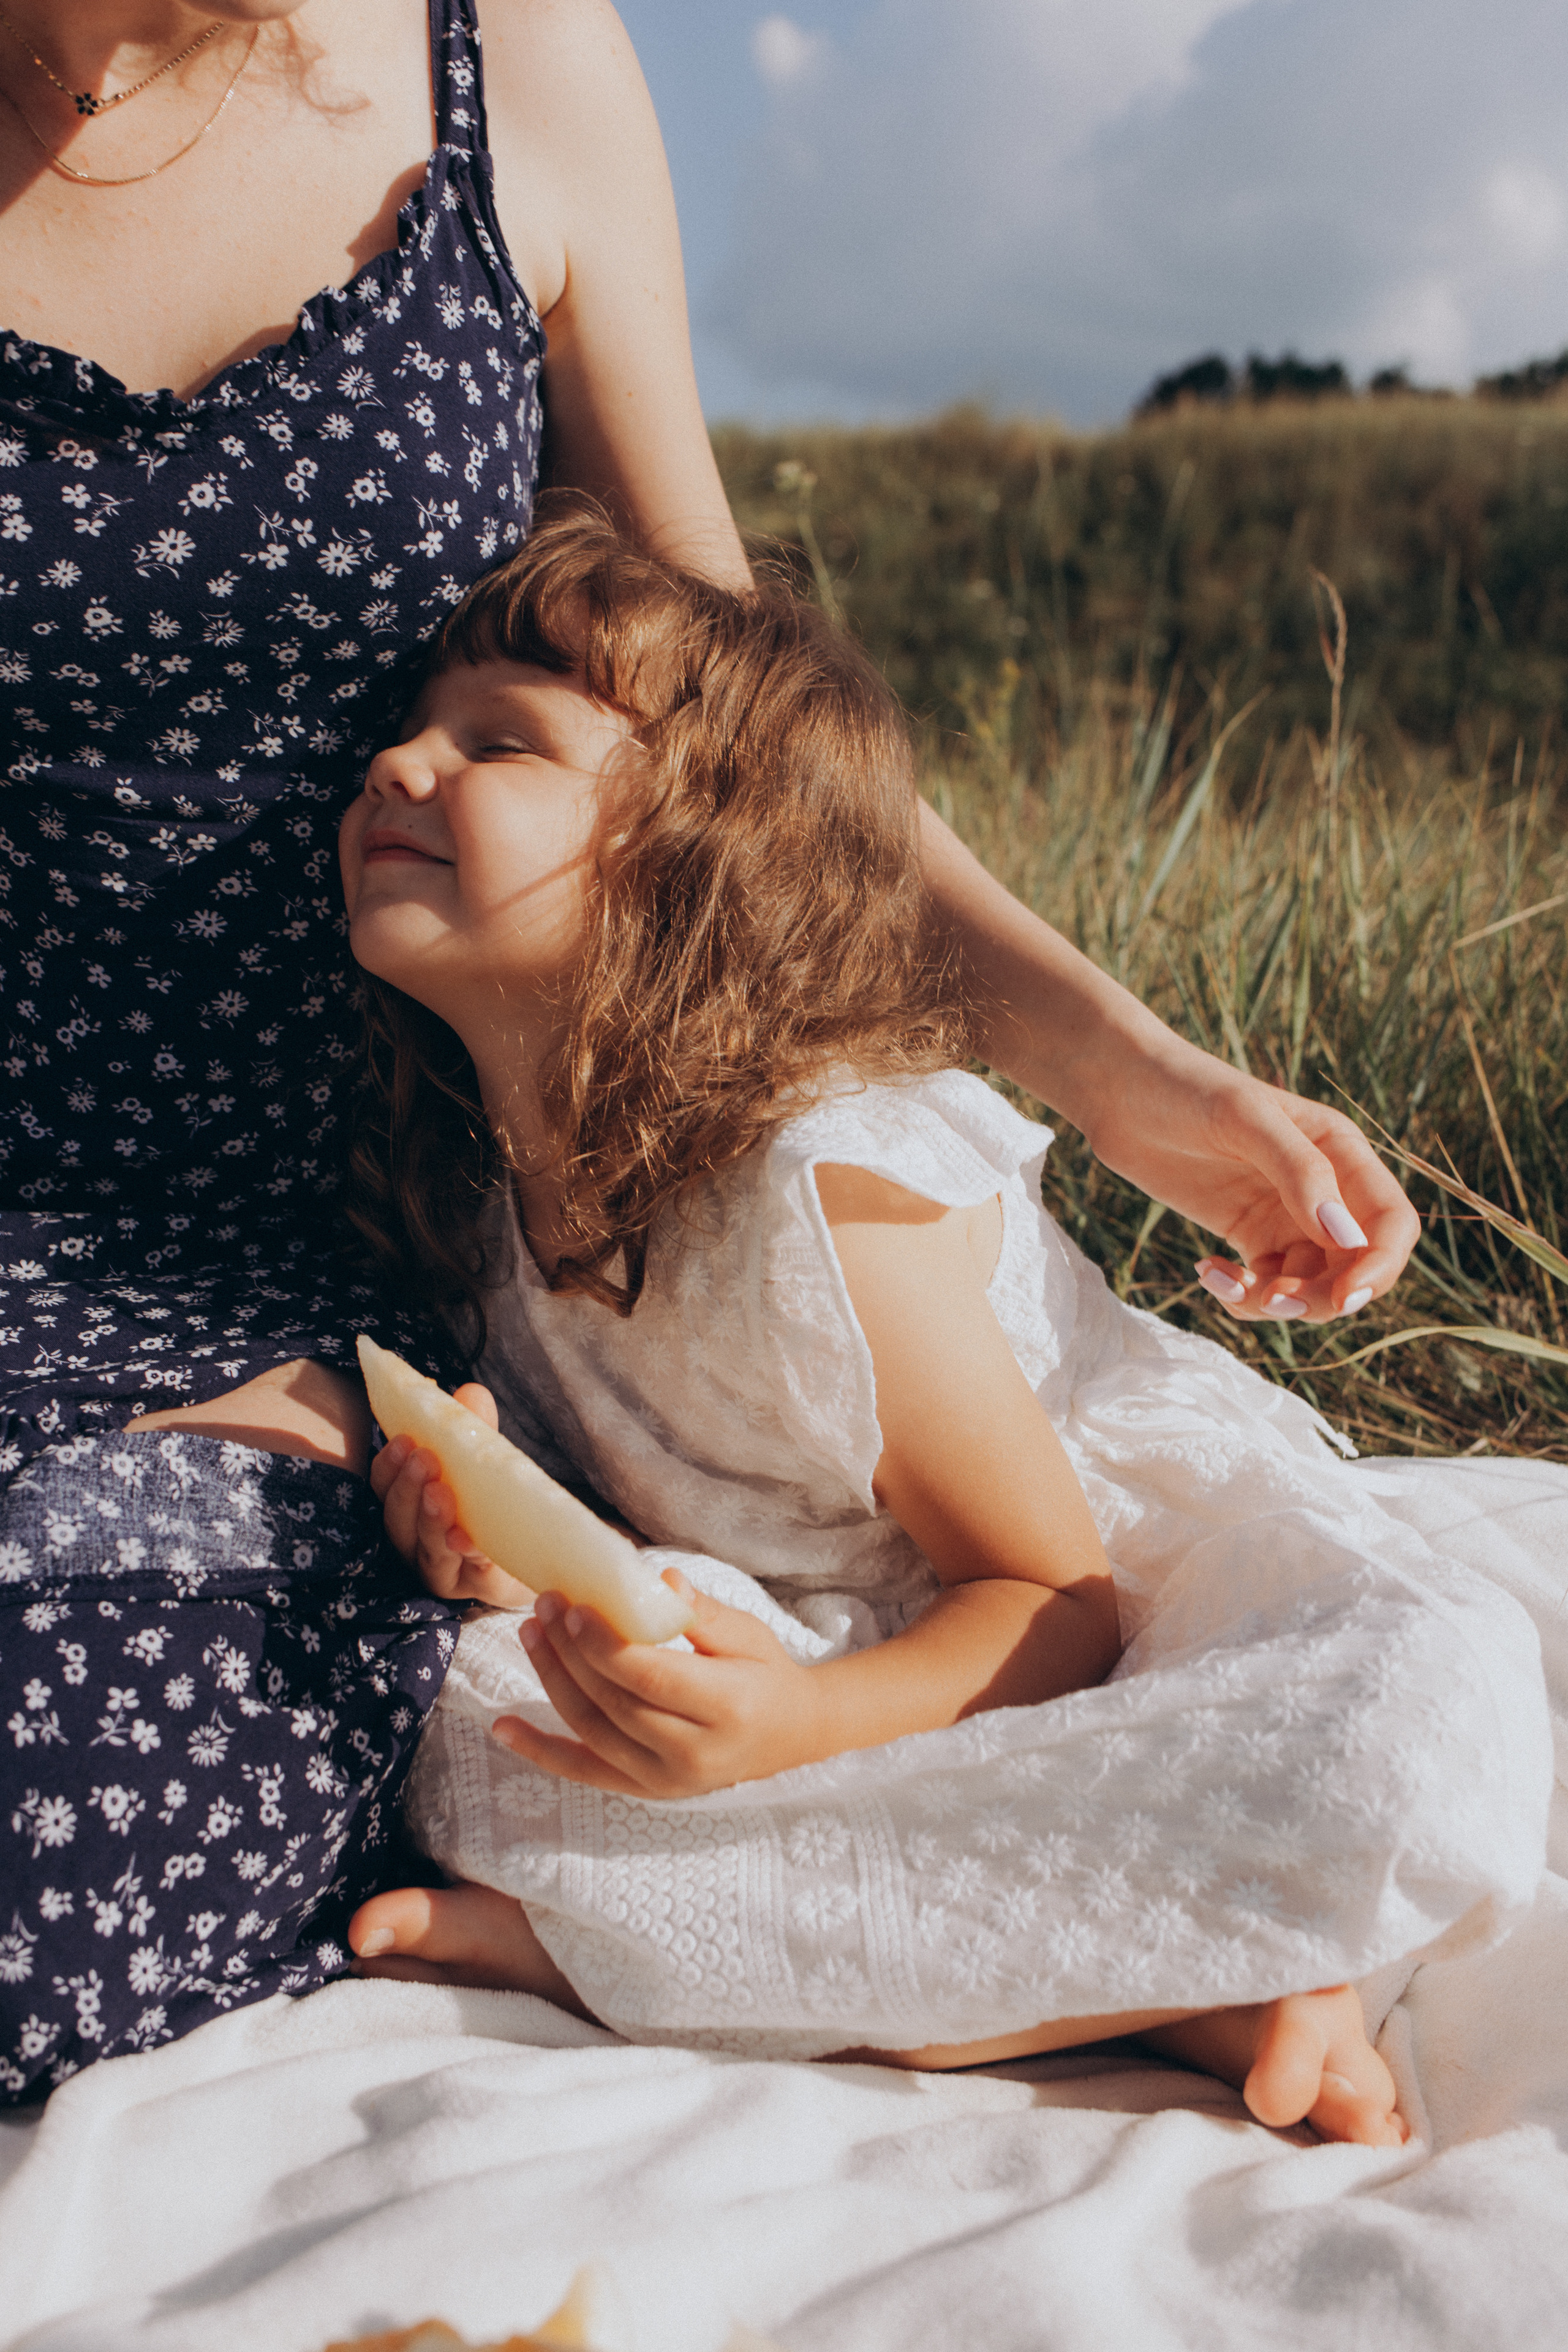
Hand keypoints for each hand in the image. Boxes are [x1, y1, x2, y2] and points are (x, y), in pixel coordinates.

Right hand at [370, 1383, 537, 1607]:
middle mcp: (418, 1546)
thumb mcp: (484, 1460)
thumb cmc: (495, 1500)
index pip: (384, 1490)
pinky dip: (471, 1557)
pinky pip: (473, 1576)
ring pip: (428, 1552)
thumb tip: (471, 1393)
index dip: (389, 1467)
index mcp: (409, 1510)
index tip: (403, 1440)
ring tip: (441, 1495)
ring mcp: (448, 1572)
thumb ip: (474, 1430)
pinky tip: (472, 1542)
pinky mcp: (481, 1589)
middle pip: (399, 1523)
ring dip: (431, 1523)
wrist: (537, 1550)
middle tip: (424, 1459)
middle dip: (408, 1490)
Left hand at [494, 1571, 824, 1797]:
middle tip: (546, 1606)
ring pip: (592, 1732)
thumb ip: (703, 1613)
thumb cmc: (767, 1674)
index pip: (650, 1678)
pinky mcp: (647, 1791)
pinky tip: (503, 1727)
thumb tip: (663, 1582)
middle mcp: (693, 1754)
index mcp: (726, 1708)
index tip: (574, 1606)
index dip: (604, 1645)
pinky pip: (584, 1771)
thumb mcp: (749, 1634)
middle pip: (613, 1703)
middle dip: (571, 1653)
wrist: (791, 1735)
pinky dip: (541, 1750)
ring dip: (553, 1683)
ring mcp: (667, 1780)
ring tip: (530, 1635)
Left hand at [1084, 1042, 1419, 1324]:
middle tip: (1272, 1300)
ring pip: (1310, 1285)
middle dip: (1324, 1297)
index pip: (1391, 1225)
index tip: (1343, 1299)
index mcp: (1342, 1152)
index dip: (1379, 1267)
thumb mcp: (1244, 1118)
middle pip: (1356, 1268)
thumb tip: (1345, 1237)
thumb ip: (1299, 1171)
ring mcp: (1286, 1215)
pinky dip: (1242, 1295)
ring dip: (1277, 1301)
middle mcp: (1325, 1188)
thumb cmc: (1185, 1089)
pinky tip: (1207, 1272)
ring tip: (1227, 1284)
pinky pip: (1266, 1284)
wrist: (1120, 1091)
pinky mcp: (1248, 1235)